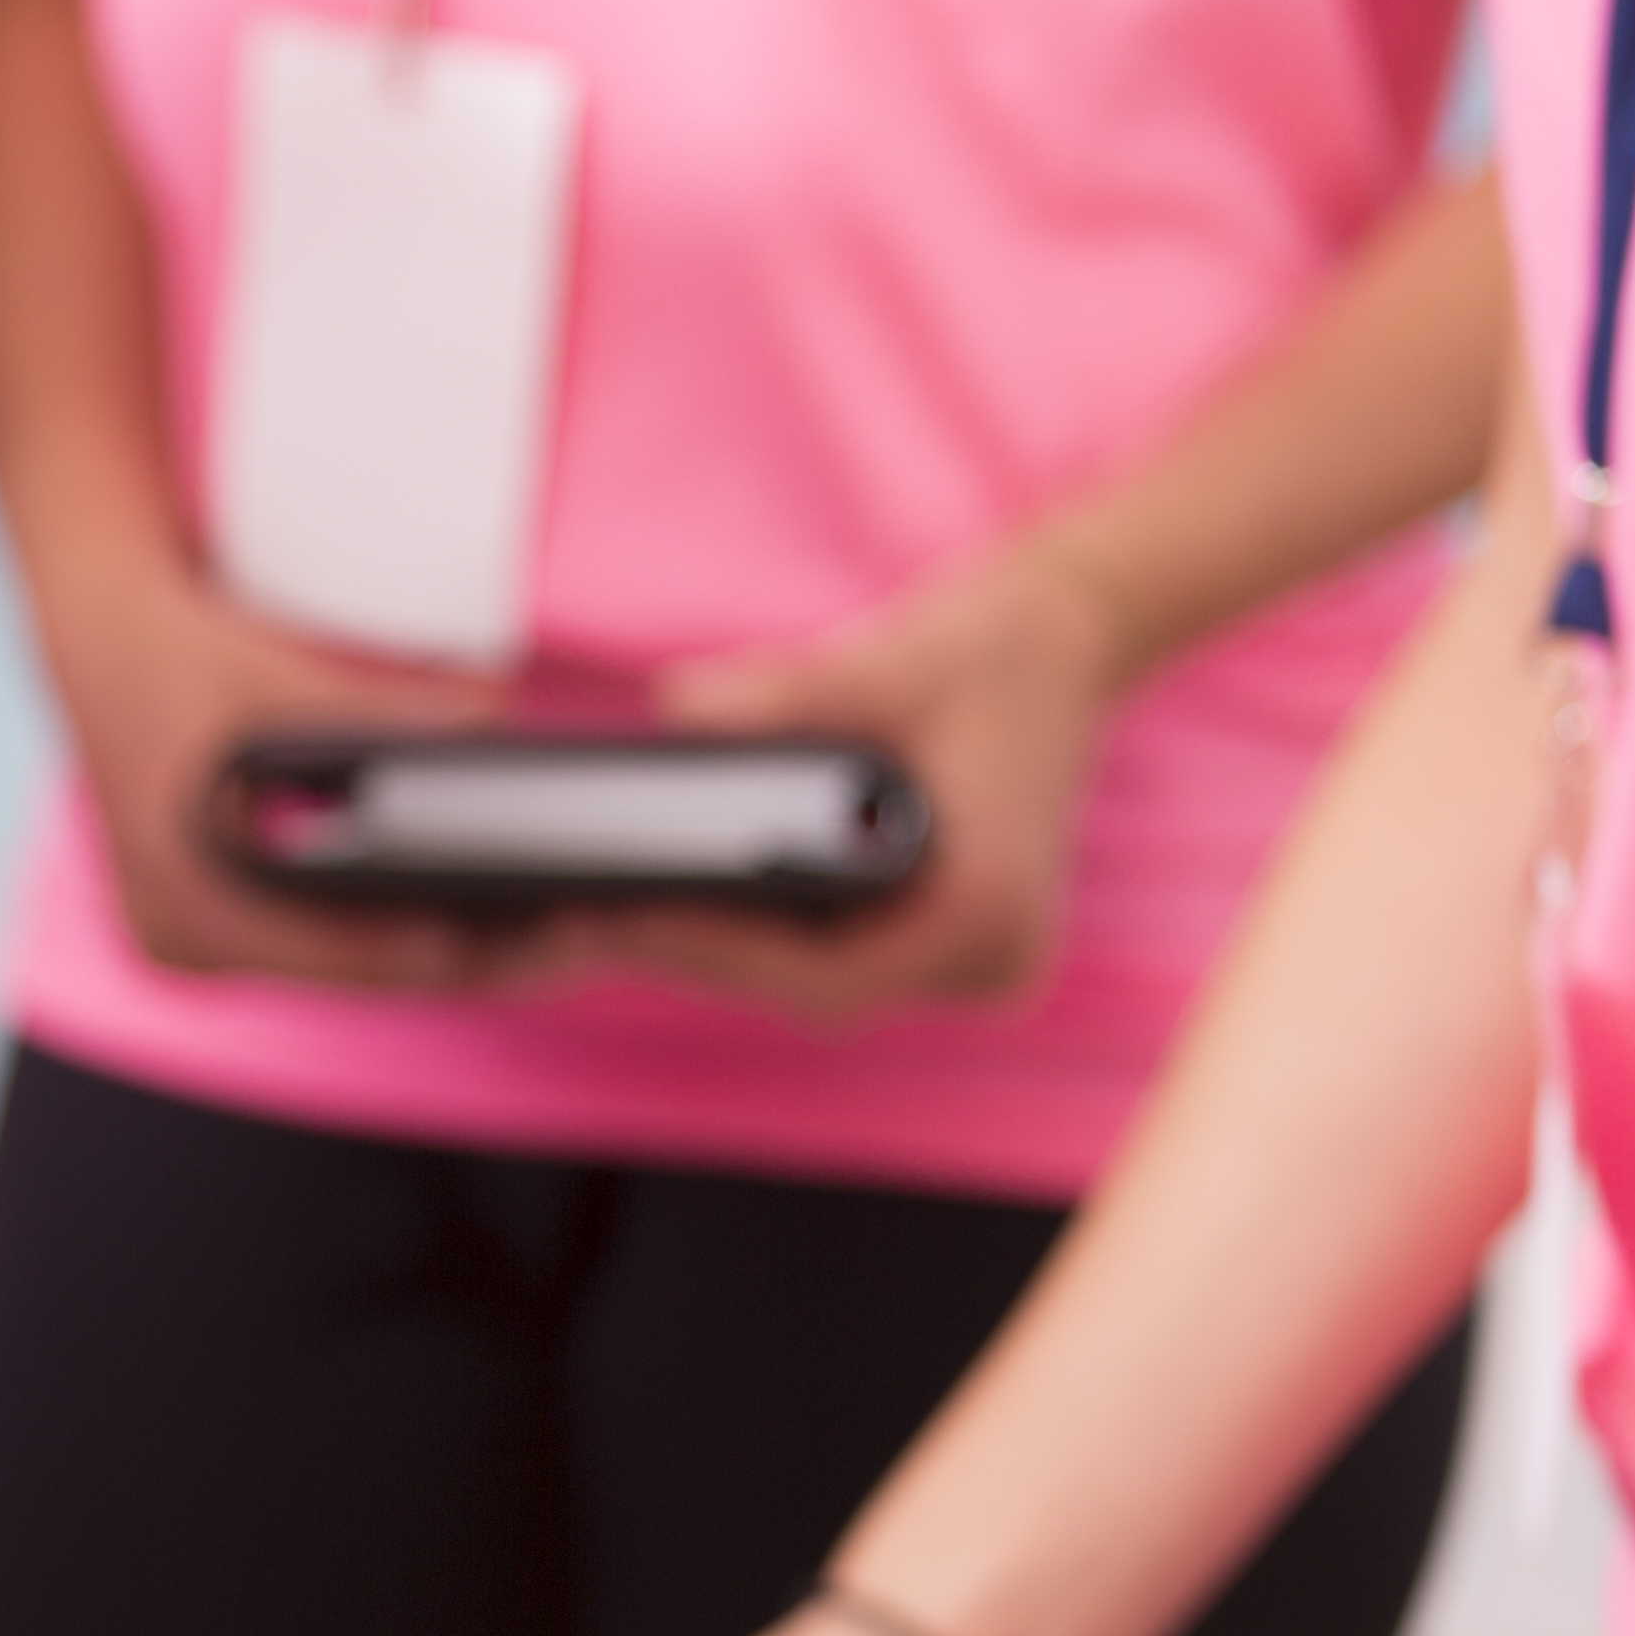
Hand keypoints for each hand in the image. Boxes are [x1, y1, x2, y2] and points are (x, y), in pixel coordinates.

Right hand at [36, 544, 523, 994]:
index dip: (446, 947)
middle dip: (467, 955)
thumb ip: (385, 715)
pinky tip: (468, 910)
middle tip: (573, 939)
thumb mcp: (284, 680)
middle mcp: (182, 942)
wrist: (97, 644)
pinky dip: (388, 929)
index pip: (339, 952)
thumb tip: (494, 727)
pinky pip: (319, 946)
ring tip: (543, 929)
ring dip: (436, 948)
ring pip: (344, 967)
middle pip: (354, 973)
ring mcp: (190, 944)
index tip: (534, 939)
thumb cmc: (179, 660)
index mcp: (186, 899)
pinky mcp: (207, 930)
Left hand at [564, 538, 1128, 1024]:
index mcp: (990, 913)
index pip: (828, 974)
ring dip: (719, 952)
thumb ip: (789, 692)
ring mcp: (970, 965)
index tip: (620, 918)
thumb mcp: (889, 661)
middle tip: (576, 920)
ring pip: (816, 984)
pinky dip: (760, 936)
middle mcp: (988, 961)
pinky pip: (834, 961)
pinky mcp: (943, 949)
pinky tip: (675, 901)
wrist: (1058, 645)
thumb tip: (679, 708)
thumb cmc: (990, 650)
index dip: (715, 951)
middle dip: (696, 953)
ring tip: (601, 914)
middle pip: (812, 990)